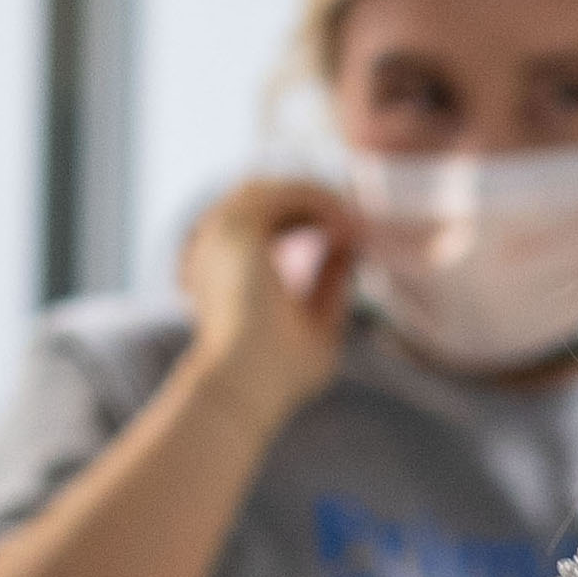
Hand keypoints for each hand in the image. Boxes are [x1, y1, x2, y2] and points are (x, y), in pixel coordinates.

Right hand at [175, 177, 360, 418]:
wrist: (244, 387)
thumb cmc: (276, 374)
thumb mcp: (316, 322)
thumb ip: (329, 282)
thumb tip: (350, 248)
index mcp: (227, 267)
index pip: (267, 222)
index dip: (311, 220)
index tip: (352, 237)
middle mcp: (218, 244)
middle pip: (270, 198)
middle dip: (318, 205)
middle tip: (359, 225)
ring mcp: (223, 232)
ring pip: (278, 189)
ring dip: (322, 201)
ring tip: (357, 227)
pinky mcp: (239, 227)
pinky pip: (287, 192)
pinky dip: (322, 202)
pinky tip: (348, 227)